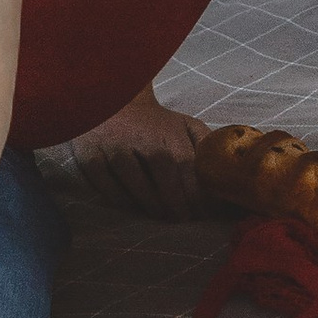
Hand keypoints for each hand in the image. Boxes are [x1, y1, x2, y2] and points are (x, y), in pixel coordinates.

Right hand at [62, 90, 208, 215]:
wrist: (113, 98)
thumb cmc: (155, 121)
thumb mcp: (185, 125)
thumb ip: (206, 147)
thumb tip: (227, 175)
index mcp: (170, 134)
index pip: (189, 171)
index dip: (198, 196)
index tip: (205, 213)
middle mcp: (144, 141)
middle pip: (167, 182)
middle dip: (179, 205)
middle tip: (183, 219)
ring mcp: (115, 149)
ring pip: (138, 188)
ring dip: (153, 206)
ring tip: (163, 216)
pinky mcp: (91, 156)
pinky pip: (108, 188)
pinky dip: (122, 201)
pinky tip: (134, 206)